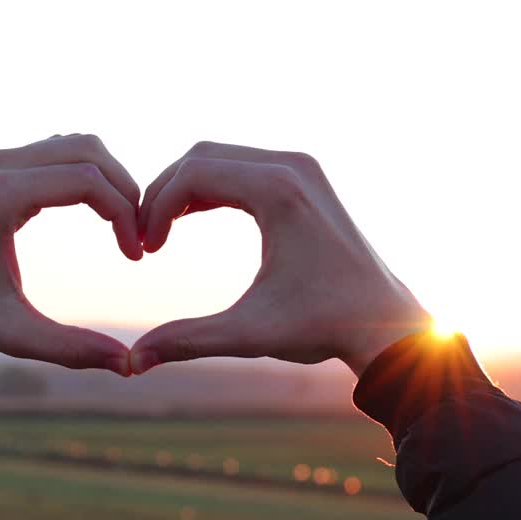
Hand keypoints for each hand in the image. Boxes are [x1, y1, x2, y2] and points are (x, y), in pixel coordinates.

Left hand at [0, 134, 140, 374]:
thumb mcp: (16, 336)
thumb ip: (72, 349)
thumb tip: (128, 366)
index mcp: (1, 197)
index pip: (87, 180)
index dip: (124, 214)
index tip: (135, 256)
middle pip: (88, 150)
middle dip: (125, 189)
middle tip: (139, 236)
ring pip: (76, 145)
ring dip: (109, 179)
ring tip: (124, 226)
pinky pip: (58, 153)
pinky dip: (88, 175)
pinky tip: (99, 216)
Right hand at [131, 142, 431, 377]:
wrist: (386, 323)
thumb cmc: (324, 326)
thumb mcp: (250, 333)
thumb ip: (188, 340)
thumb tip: (134, 362)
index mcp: (279, 192)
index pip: (193, 173)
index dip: (156, 207)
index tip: (145, 249)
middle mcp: (293, 167)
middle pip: (204, 156)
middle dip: (165, 193)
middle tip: (144, 238)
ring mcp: (303, 167)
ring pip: (222, 157)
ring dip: (187, 188)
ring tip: (162, 232)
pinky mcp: (307, 177)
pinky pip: (244, 166)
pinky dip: (213, 186)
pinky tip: (191, 218)